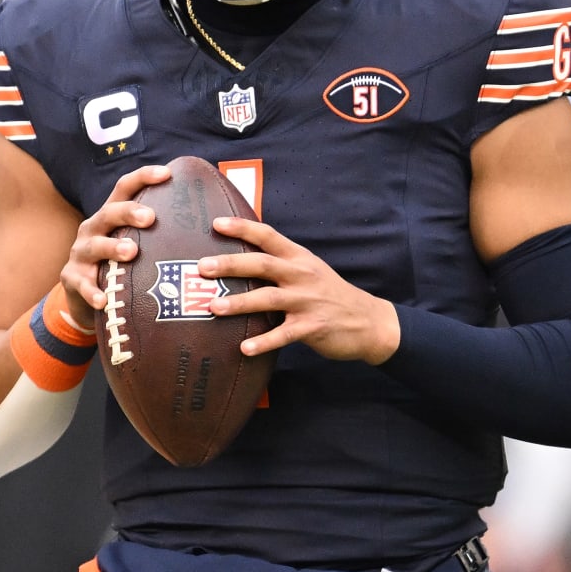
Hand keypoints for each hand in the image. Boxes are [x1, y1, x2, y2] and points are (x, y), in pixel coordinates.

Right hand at [58, 165, 170, 332]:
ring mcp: (81, 253)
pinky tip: (103, 300)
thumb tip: (207, 223)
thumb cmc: (118, 264)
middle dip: (129, 212)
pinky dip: (93, 291)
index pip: (125, 188)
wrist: (82, 294)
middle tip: (150, 218)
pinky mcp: (73, 278)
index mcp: (111, 216)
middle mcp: (93, 229)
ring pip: (95, 246)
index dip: (144, 177)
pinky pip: (83, 284)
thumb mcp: (132, 243)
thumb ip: (158, 233)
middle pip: (109, 213)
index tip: (167, 173)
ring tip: (131, 252)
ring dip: (112, 247)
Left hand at [199, 216, 400, 364]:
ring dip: (240, 303)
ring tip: (213, 308)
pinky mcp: (312, 328)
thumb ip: (280, 262)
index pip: (268, 236)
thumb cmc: (329, 294)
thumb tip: (239, 258)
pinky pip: (283, 335)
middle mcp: (302, 275)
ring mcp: (307, 302)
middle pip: (263, 264)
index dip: (242, 228)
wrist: (368, 321)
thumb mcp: (309, 269)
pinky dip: (263, 342)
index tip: (216, 223)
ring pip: (269, 298)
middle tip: (203, 267)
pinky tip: (244, 348)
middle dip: (231, 264)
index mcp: (299, 258)